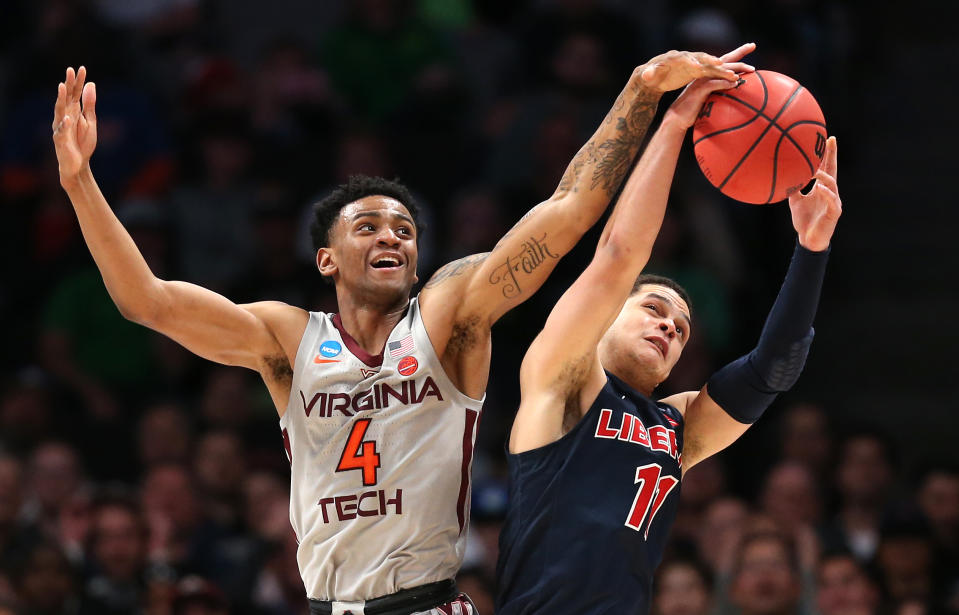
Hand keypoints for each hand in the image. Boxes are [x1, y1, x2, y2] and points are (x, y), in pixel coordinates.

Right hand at [52, 66, 97, 183]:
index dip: (78, 81)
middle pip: (66, 98)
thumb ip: (89, 104)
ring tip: (63, 86)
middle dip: (68, 84)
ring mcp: (61, 127)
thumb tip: (91, 84)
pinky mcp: (60, 140)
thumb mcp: (90, 121)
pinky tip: (67, 118)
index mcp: (73, 111)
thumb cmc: (83, 142)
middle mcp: (65, 116)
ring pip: (59, 110)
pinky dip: (64, 125)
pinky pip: (61, 131)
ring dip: (61, 99)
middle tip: (70, 70)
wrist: (78, 164)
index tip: (82, 68)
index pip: (75, 93)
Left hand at [638, 45, 748, 92]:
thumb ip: (648, 73)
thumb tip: (646, 74)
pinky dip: (721, 76)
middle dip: (710, 60)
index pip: (683, 58)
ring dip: (721, 70)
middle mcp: (687, 59)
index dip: (690, 62)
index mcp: (674, 58)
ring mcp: (694, 64)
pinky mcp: (698, 72)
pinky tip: (732, 80)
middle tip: (720, 64)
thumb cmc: (651, 75)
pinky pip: (712, 73)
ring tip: (733, 75)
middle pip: (701, 58)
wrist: (655, 76)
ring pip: (710, 66)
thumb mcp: (647, 75)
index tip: (696, 67)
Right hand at [664, 43, 757, 128]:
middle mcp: (704, 73)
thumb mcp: (709, 97)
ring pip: (721, 70)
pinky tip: (736, 83)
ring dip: (736, 69)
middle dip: (739, 51)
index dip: (738, 52)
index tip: (751, 46)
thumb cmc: (693, 109)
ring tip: (750, 69)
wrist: (677, 117)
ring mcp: (701, 81)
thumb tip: (736, 90)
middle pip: (725, 60)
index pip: (725, 60)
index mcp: (708, 74)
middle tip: (752, 46)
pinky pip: (714, 84)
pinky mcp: (698, 90)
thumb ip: (720, 91)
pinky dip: (725, 83)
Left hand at [789, 136, 840, 250]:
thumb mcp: (795, 200)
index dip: (828, 154)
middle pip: (833, 170)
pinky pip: (832, 201)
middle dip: (832, 155)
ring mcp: (834, 202)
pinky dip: (826, 193)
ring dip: (824, 176)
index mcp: (822, 189)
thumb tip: (783, 174)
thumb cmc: (804, 220)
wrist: (808, 239)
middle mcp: (831, 192)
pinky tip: (819, 188)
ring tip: (814, 171)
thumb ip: (793, 187)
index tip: (829, 138)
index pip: (827, 168)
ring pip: (832, 185)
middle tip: (831, 140)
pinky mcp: (834, 213)